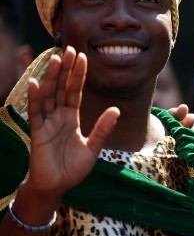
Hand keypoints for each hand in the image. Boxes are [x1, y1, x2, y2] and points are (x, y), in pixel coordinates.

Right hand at [26, 46, 118, 203]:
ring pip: (49, 96)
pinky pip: (36, 112)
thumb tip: (116, 109)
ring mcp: (47, 123)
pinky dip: (35, 97)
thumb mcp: (94, 147)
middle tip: (70, 49)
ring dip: (52, 78)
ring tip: (56, 59)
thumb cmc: (73, 168)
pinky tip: (36, 82)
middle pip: (62, 89)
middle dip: (66, 70)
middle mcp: (58, 117)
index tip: (83, 57)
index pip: (76, 92)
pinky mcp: (37, 133)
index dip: (78, 75)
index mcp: (72, 119)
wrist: (56, 187)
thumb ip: (103, 128)